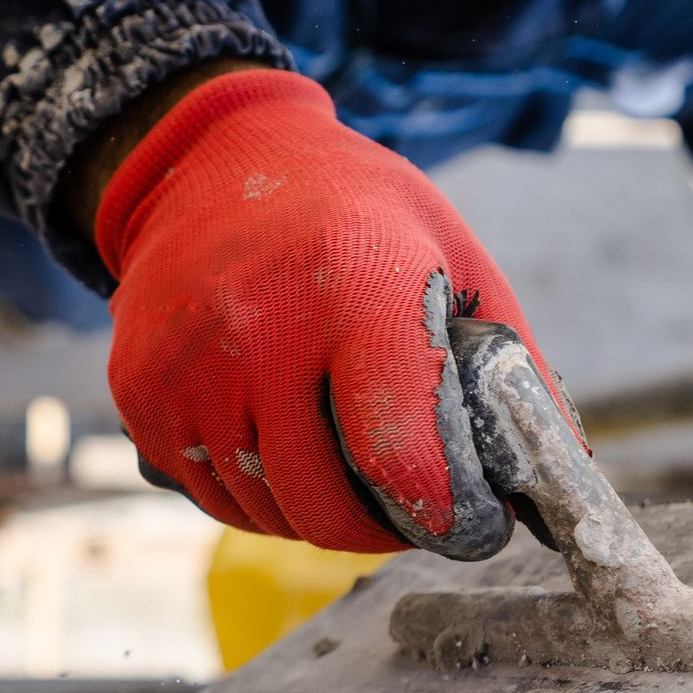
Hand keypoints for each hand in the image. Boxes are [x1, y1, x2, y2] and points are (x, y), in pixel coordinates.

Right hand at [92, 68, 579, 557]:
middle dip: (387, 529)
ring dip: (321, 515)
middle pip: (328, 509)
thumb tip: (552, 477)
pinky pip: (214, 496)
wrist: (214, 162)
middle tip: (415, 506)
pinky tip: (287, 444)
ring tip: (349, 463)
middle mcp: (254, 332)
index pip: (397, 454)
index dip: (446, 513)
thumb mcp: (454, 258)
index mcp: (353, 287)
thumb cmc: (355, 212)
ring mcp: (184, 369)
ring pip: (269, 514)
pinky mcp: (140, 395)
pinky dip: (262, 495)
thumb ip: (510, 368)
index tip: (472, 524)